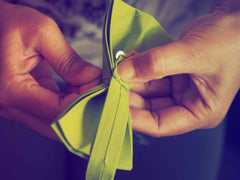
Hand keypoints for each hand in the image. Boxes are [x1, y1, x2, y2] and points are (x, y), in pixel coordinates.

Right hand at [0, 1, 100, 139]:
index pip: (59, 112)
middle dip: (83, 109)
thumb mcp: (41, 32)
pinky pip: (51, 111)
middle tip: (100, 89)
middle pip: (58, 124)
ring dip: (77, 107)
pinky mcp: (24, 102)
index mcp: (12, 89)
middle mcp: (11, 105)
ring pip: (56, 121)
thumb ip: (68, 59)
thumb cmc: (8, 24)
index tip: (101, 86)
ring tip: (91, 85)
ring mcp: (16, 107)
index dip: (85, 103)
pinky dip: (69, 103)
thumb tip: (92, 78)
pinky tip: (79, 87)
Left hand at [118, 4, 239, 136]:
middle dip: (129, 98)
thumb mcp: (193, 54)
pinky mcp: (173, 75)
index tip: (113, 107)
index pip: (160, 125)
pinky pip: (150, 76)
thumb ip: (157, 63)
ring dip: (131, 83)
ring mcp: (179, 89)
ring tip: (114, 74)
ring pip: (148, 92)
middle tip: (110, 86)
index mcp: (199, 113)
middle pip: (150, 109)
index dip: (135, 119)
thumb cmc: (230, 42)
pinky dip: (137, 71)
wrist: (238, 21)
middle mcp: (187, 104)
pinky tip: (125, 64)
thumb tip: (123, 72)